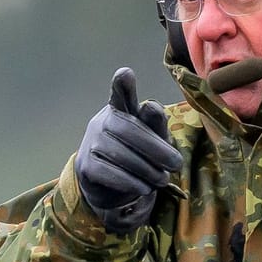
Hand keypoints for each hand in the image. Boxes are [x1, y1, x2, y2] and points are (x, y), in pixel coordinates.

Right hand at [76, 67, 181, 231]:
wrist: (110, 187)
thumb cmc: (137, 155)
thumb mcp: (152, 138)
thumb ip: (156, 124)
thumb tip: (151, 107)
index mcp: (120, 109)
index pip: (120, 94)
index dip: (122, 85)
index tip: (125, 74)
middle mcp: (102, 122)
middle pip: (128, 129)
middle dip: (155, 148)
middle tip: (176, 164)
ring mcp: (90, 143)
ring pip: (121, 153)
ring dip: (147, 169)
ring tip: (162, 179)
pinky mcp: (86, 166)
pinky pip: (109, 173)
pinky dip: (131, 182)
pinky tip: (144, 188)